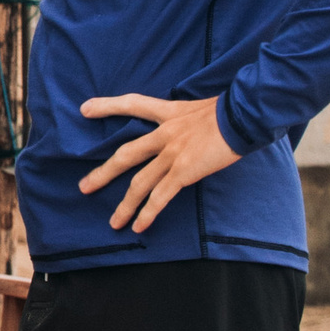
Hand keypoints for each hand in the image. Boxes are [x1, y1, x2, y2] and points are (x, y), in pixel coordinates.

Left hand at [77, 93, 241, 233]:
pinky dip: (148, 213)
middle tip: (84, 187)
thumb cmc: (235, 109)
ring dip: (125, 205)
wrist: (245, 114)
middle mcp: (165, 133)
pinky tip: (138, 226)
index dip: (107, 106)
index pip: (132, 104)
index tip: (85, 109)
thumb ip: (190, 120)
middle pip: (126, 154)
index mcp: (169, 113)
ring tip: (114, 223)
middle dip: (103, 173)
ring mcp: (173, 153)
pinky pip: (161, 196)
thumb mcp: (205, 107)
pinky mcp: (184, 170)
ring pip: (140, 183)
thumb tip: (192, 129)